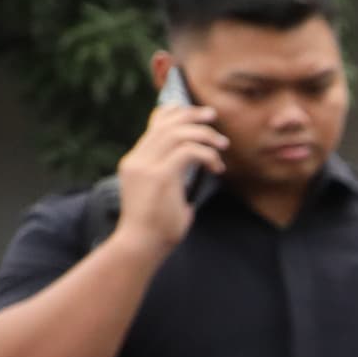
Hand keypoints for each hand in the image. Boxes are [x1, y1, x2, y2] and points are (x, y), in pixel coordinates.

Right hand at [109, 100, 225, 254]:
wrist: (139, 244)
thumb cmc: (155, 227)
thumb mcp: (163, 194)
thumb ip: (173, 176)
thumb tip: (197, 166)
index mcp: (134, 162)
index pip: (152, 127)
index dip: (172, 113)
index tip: (193, 111)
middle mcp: (137, 159)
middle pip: (165, 125)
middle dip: (192, 116)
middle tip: (213, 116)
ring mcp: (145, 166)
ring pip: (178, 134)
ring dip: (205, 135)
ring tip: (223, 145)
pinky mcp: (160, 176)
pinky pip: (188, 152)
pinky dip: (208, 155)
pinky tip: (217, 168)